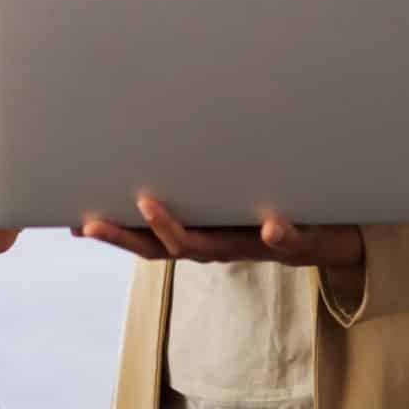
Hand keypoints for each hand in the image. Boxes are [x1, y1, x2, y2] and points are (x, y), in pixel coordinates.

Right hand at [74, 192, 364, 271]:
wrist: (332, 239)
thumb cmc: (269, 214)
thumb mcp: (233, 203)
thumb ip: (201, 188)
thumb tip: (153, 160)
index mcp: (202, 235)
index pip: (147, 240)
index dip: (112, 234)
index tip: (76, 224)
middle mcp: (219, 245)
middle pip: (163, 248)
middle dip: (125, 236)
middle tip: (92, 221)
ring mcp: (252, 244)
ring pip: (210, 246)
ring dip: (178, 231)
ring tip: (149, 205)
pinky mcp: (294, 241)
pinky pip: (286, 239)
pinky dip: (276, 233)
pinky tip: (270, 224)